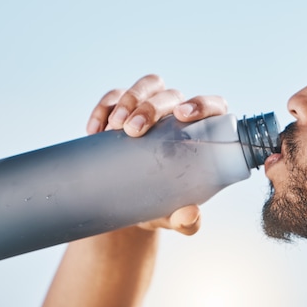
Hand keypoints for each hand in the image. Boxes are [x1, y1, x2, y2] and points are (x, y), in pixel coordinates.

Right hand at [85, 74, 228, 235]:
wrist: (129, 205)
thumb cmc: (162, 205)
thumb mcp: (173, 215)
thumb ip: (186, 221)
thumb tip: (190, 216)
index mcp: (202, 133)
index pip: (212, 107)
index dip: (201, 104)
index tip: (182, 115)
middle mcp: (179, 114)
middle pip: (171, 95)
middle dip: (150, 107)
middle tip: (132, 131)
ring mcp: (151, 107)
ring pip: (147, 86)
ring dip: (129, 100)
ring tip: (113, 127)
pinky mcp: (123, 108)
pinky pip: (114, 96)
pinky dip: (103, 108)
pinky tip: (94, 130)